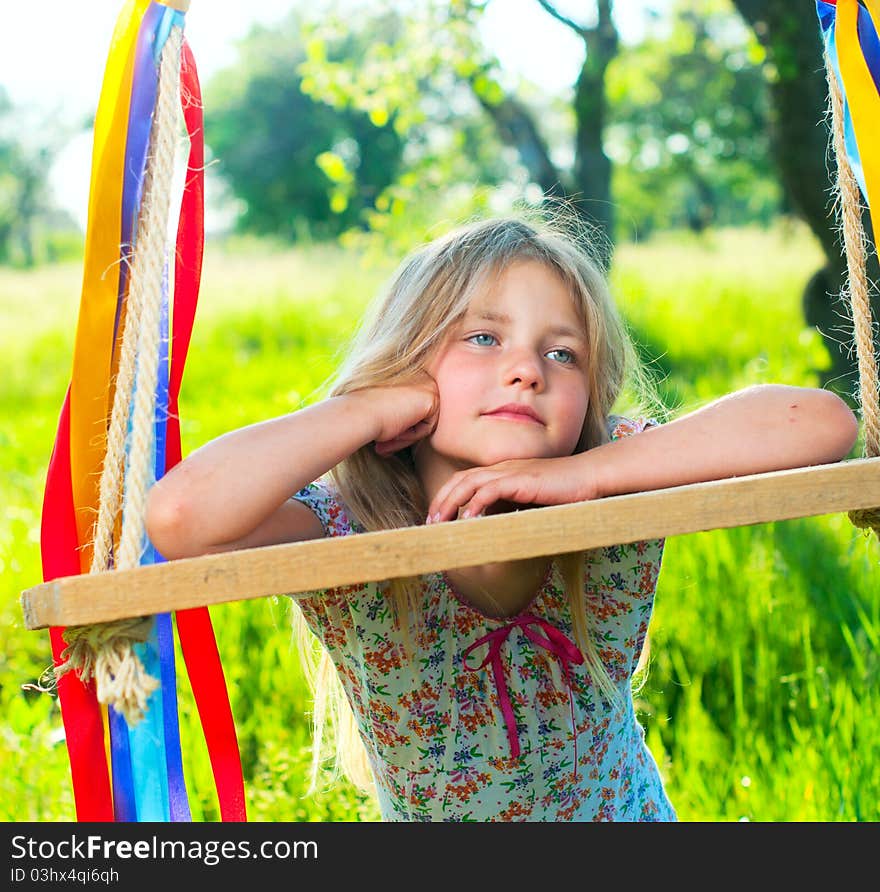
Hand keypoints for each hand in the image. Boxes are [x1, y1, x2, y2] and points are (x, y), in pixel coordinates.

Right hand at [361, 372, 439, 456]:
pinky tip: (395, 432)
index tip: (378, 441)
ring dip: (406, 437)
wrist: (356, 414)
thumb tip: (407, 427)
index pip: (412, 407)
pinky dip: (412, 436)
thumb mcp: (383, 408)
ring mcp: (427, 385)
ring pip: (425, 422)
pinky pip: (428, 427)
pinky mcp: (431, 398)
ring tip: (384, 442)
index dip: (396, 427)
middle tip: (381, 447)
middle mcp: (419, 375)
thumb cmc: (361, 413)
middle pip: (421, 414)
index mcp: (407, 372)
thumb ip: (398, 412)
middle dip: (403, 434)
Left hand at [425, 454, 599, 522]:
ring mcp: (512, 472)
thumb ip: (512, 509)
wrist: (590, 476)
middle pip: (460, 479)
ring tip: (440, 522)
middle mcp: (503, 469)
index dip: (447, 496)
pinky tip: (467, 518)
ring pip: (470, 483)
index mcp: (503, 472)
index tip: (437, 517)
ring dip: (451, 502)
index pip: (466, 479)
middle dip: (441, 500)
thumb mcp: (532, 501)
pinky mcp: (523, 480)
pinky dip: (476, 503)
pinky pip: (491, 490)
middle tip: (430, 523)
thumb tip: (495, 529)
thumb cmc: (565, 491)